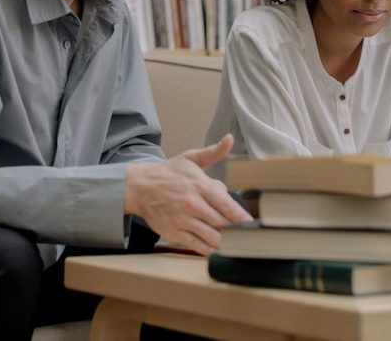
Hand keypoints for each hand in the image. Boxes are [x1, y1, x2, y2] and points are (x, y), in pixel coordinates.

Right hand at [125, 134, 251, 254]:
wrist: (139, 187)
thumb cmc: (169, 173)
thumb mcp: (191, 158)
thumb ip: (213, 152)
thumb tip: (229, 139)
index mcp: (199, 185)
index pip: (225, 204)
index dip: (240, 216)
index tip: (251, 224)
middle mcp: (192, 204)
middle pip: (220, 222)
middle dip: (235, 229)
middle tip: (247, 235)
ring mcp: (182, 220)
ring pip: (210, 236)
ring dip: (224, 242)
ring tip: (236, 244)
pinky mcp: (173, 232)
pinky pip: (195, 245)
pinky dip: (208, 250)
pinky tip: (217, 251)